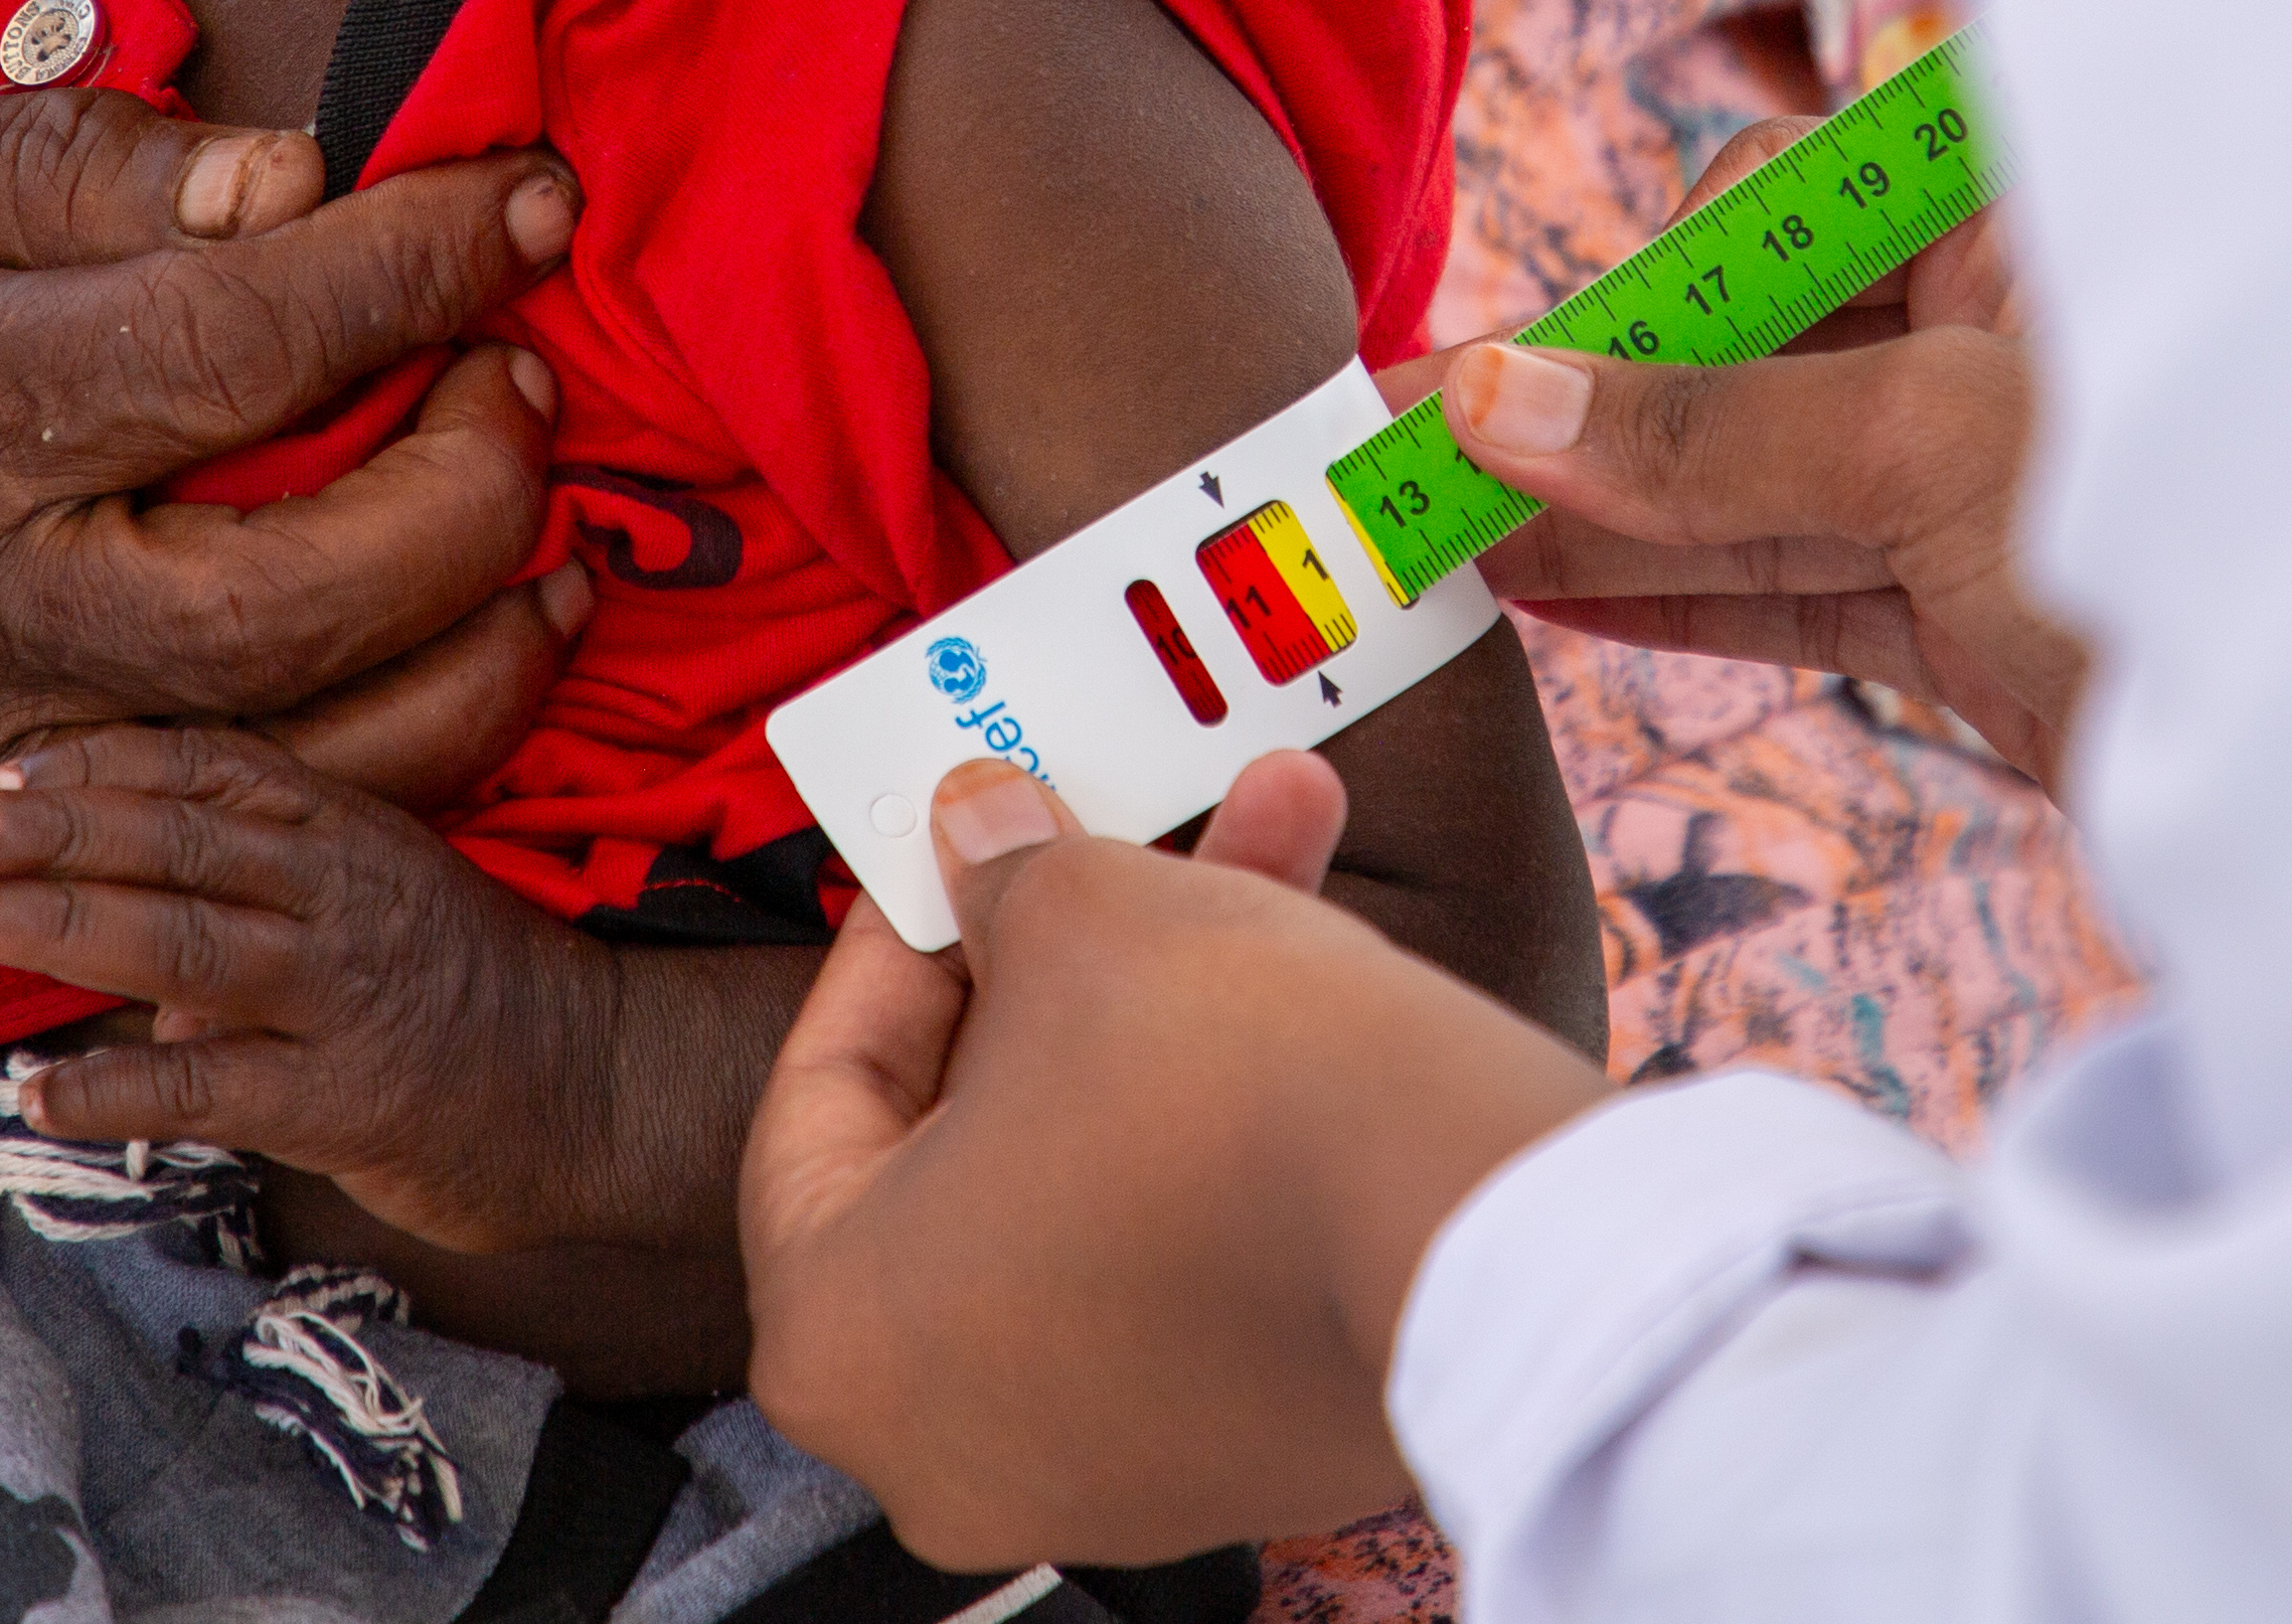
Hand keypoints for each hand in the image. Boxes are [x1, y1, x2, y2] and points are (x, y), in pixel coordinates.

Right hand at [0, 90, 584, 915]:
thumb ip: (63, 169)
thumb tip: (289, 175)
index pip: (258, 333)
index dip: (430, 261)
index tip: (533, 201)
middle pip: (315, 593)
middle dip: (479, 490)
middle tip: (527, 387)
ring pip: (293, 763)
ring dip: (474, 672)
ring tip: (547, 564)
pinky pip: (190, 852)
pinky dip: (341, 792)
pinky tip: (413, 695)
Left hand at [0, 723, 783, 1254]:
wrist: (599, 1088)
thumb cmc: (463, 988)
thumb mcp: (371, 894)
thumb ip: (248, 890)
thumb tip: (118, 925)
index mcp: (347, 825)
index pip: (211, 765)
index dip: (101, 760)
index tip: (3, 766)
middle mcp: (344, 890)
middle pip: (186, 836)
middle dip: (61, 824)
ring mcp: (345, 991)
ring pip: (189, 940)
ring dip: (67, 923)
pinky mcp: (345, 1097)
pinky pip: (212, 1086)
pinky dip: (116, 1089)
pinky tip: (33, 1096)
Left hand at [744, 756, 1605, 1567]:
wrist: (1470, 1220)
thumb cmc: (1224, 1087)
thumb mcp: (1078, 918)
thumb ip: (1003, 872)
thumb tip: (985, 831)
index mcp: (841, 1339)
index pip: (821, 1106)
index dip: (894, 945)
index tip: (952, 853)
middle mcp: (949, 1442)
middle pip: (977, 1135)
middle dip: (1063, 954)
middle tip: (1102, 832)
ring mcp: (1105, 1464)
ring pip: (1102, 1177)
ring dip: (1176, 1001)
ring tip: (1273, 827)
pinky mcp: (1243, 1454)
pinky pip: (1194, 1252)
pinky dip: (1233, 1122)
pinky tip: (1318, 963)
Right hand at [1427, 118, 2082, 788]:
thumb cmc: (2209, 527)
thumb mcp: (1930, 442)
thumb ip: (1710, 427)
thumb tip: (1501, 400)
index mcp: (2003, 219)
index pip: (1770, 201)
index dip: (1638, 281)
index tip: (1502, 371)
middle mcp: (1985, 329)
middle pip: (1738, 345)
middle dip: (1586, 411)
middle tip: (1417, 459)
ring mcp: (1973, 475)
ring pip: (1746, 478)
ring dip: (1598, 514)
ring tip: (1444, 540)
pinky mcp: (1966, 605)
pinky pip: (1789, 581)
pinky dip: (1672, 593)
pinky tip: (1549, 593)